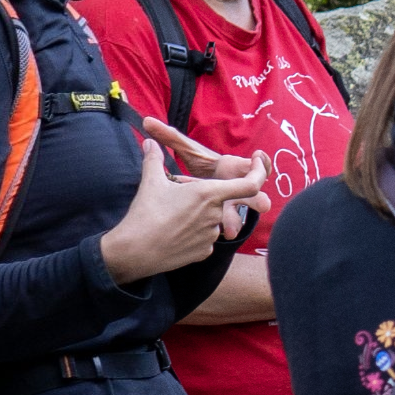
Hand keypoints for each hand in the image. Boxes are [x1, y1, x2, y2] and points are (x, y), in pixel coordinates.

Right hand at [101, 115, 270, 282]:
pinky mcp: (205, 253)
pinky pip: (205, 238)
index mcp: (208, 194)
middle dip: (204, 199)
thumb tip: (148, 142)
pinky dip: (195, 233)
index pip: (249, 185)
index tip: (257, 164)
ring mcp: (211, 236)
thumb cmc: (146, 214)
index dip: (259, 174)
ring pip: (212, 220)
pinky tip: (175, 232)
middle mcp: (215, 215)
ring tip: (172, 217)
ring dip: (199, 216)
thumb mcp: (151, 181)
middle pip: (220, 202)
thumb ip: (154, 158)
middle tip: (178, 200)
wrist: (135, 251)